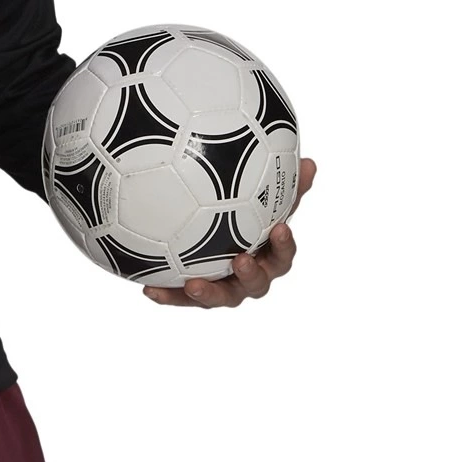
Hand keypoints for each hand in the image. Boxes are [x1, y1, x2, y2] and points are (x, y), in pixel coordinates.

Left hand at [143, 156, 316, 307]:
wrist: (206, 229)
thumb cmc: (241, 214)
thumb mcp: (260, 197)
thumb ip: (282, 184)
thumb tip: (310, 163)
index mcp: (266, 254)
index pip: (282, 253)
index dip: (284, 245)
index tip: (282, 229)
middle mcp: (248, 275)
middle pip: (257, 284)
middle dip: (252, 275)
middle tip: (241, 261)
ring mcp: (223, 287)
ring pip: (221, 297)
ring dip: (209, 293)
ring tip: (193, 284)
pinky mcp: (194, 293)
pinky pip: (181, 298)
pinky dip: (169, 296)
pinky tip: (150, 290)